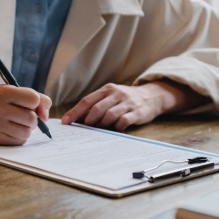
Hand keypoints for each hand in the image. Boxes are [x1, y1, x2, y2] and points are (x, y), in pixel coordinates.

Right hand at [0, 85, 50, 144]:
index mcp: (2, 92)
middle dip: (33, 118)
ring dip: (27, 128)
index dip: (35, 102)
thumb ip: (39, 99)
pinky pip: (19, 141)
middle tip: (25, 115)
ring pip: (26, 132)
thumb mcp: (18, 91)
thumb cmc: (4, 100)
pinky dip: (20, 136)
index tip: (29, 103)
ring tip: (19, 123)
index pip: (33, 99)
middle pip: (31, 118)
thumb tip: (45, 117)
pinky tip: (12, 129)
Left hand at [61, 81, 203, 130]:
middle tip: (85, 128)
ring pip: (109, 115)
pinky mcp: (137, 112)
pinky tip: (116, 128)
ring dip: (102, 125)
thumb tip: (76, 118)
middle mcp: (116, 94)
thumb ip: (96, 105)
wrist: (152, 96)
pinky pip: (123, 121)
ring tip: (101, 128)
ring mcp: (127, 103)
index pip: (87, 101)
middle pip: (96, 108)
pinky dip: (117, 127)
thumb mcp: (110, 96)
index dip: (75, 112)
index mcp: (106, 90)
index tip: (65, 122)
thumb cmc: (125, 99)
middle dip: (88, 120)